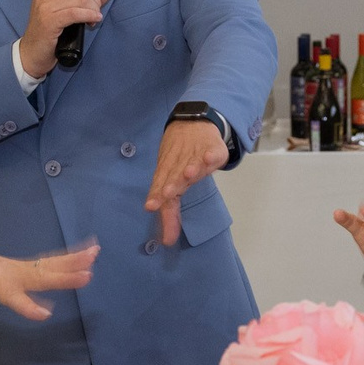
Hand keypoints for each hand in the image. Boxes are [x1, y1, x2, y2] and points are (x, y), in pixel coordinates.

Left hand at [0, 242, 97, 353]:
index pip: (9, 294)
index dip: (25, 304)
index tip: (44, 315)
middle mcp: (7, 270)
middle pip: (37, 274)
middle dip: (62, 276)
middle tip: (87, 276)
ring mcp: (16, 266)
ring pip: (47, 263)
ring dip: (72, 260)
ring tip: (95, 254)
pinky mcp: (22, 265)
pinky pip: (47, 261)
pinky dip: (68, 257)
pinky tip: (88, 252)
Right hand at [17, 0, 109, 79]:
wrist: (32, 52)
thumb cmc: (49, 32)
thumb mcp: (67, 11)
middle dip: (95, 0)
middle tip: (96, 12)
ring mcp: (45, 6)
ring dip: (93, 9)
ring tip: (94, 19)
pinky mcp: (49, 20)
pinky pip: (75, 13)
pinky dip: (89, 15)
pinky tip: (93, 20)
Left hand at [145, 119, 228, 246]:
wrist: (192, 123)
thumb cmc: (179, 158)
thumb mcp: (170, 180)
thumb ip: (169, 210)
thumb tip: (167, 241)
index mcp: (169, 174)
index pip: (162, 189)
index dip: (157, 198)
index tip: (150, 207)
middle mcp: (180, 166)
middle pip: (175, 176)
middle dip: (171, 185)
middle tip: (166, 193)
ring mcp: (196, 156)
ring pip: (193, 162)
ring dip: (190, 169)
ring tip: (188, 174)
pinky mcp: (212, 148)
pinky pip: (212, 151)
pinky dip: (211, 154)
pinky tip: (209, 159)